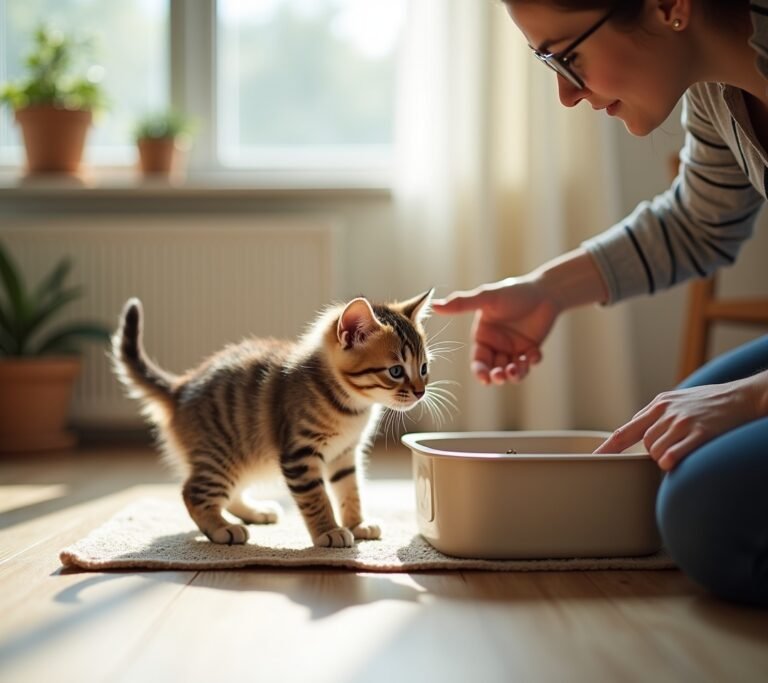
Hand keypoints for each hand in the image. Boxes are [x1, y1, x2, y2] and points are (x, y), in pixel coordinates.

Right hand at [432, 277, 559, 384]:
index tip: (485, 378)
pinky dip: (531, 362)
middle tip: (503, 374)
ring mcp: (515, 348)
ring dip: (515, 374)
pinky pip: (530, 363)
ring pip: (512, 371)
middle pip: (494, 370)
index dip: (480, 372)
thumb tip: (434, 305)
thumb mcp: (486, 298)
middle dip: (497, 376)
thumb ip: (462, 304)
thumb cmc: (513, 292)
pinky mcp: (531, 348)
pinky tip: (534, 354)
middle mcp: (497, 345)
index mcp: (483, 336)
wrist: (544, 289)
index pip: (478, 361)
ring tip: (519, 366)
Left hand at [594, 375, 766, 469]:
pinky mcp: (700, 432)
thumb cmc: (708, 402)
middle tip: (673, 447)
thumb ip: (655, 416)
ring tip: (682, 450)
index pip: (626, 431)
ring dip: (664, 458)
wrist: (741, 396)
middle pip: (643, 444)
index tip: (593, 459)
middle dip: (653, 452)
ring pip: (655, 451)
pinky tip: (675, 461)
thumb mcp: (676, 402)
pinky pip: (673, 454)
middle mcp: (667, 411)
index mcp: (658, 405)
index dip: (608, 447)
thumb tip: (636, 434)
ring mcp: (682, 421)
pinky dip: (669, 461)